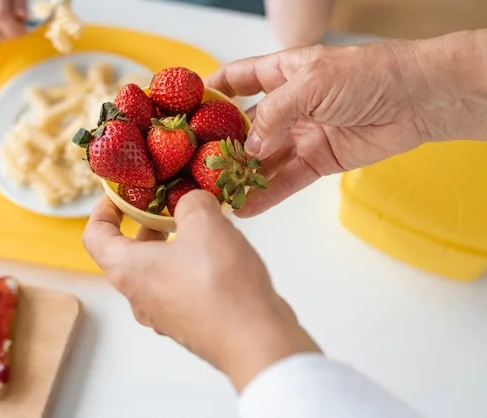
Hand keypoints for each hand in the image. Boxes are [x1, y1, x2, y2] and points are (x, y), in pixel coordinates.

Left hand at [83, 191, 319, 390]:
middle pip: (128, 253)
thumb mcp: (204, 222)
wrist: (254, 339)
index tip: (120, 195)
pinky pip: (179, 287)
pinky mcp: (188, 323)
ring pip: (156, 270)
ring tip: (199, 224)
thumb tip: (190, 200)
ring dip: (171, 244)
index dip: (102, 210)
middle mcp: (138, 296)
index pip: (94, 236)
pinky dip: (190, 265)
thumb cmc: (219, 282)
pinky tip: (218, 253)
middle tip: (168, 202)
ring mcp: (163, 314)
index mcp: (128, 270)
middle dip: (146, 223)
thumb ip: (191, 201)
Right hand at [207, 30, 486, 216]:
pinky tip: (246, 205)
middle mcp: (288, 104)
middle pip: (246, 126)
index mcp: (283, 72)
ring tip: (216, 194)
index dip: (213, 93)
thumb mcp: (311, 83)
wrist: (416, 101)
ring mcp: (301, 134)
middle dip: (222, 144)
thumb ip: (274, 115)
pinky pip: (285, 180)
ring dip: (241, 175)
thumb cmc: (368, 75)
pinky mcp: (317, 160)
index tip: (187, 110)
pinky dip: (266, 194)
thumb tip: (248, 149)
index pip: (239, 79)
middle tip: (197, 165)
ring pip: (263, 159)